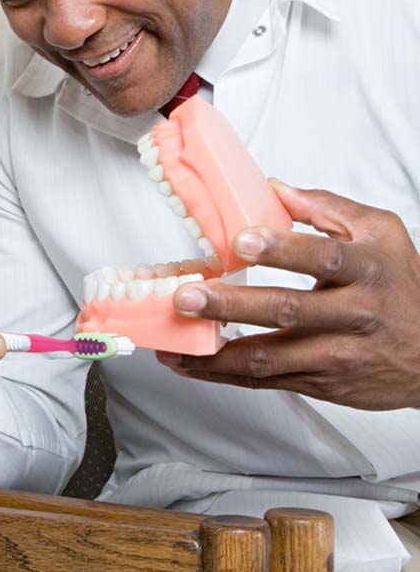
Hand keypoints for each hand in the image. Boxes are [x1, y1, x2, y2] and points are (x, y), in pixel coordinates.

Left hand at [157, 180, 419, 409]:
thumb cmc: (402, 286)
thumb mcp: (381, 233)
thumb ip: (326, 207)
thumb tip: (273, 188)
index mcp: (366, 269)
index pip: (324, 257)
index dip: (282, 249)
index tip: (241, 240)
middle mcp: (353, 314)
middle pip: (288, 310)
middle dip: (231, 304)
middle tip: (187, 296)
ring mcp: (337, 354)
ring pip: (271, 357)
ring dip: (216, 351)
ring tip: (174, 339)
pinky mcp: (322, 383)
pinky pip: (266, 381)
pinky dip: (223, 373)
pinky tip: (190, 362)